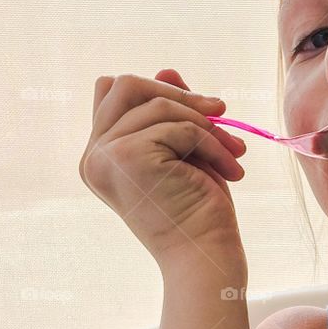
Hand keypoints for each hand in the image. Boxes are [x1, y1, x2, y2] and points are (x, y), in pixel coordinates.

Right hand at [79, 68, 248, 267]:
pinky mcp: (127, 157)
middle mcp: (92, 157)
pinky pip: (177, 125)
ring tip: (234, 154)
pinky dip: (212, 143)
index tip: (203, 113)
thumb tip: (167, 67)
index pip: (112, 92)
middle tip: (223, 115)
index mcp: (99, 157)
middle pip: (125, 84)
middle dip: (181, 95)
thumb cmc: (200, 214)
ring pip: (157, 102)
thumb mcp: (186, 153)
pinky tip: (231, 171)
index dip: (158, 91)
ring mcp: (104, 156)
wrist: (206, 261)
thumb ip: (172, 113)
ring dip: (206, 124)